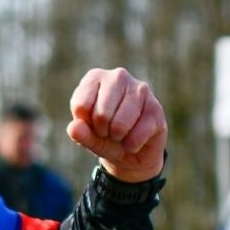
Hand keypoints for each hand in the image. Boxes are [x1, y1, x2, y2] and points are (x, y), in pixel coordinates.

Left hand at [65, 67, 166, 183]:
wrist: (134, 152)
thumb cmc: (105, 137)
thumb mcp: (89, 138)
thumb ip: (80, 133)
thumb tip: (73, 128)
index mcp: (95, 77)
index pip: (81, 105)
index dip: (85, 125)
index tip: (91, 124)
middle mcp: (118, 77)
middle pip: (101, 115)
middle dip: (102, 132)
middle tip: (108, 132)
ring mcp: (140, 89)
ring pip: (121, 125)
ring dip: (118, 139)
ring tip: (120, 135)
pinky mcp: (156, 108)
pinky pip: (137, 135)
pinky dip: (131, 146)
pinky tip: (135, 140)